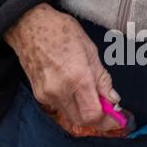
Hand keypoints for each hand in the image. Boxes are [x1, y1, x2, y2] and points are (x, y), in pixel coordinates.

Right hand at [4, 3, 120, 130]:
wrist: (28, 25)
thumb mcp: (91, 50)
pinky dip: (72, 104)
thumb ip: (102, 79)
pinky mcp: (39, 95)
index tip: (117, 117)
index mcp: (77, 78)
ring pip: (71, 115)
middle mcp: (60, 91)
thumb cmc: (62, 32)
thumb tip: (113, 99)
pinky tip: (75, 89)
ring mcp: (46, 95)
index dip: (108, 120)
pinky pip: (61, 107)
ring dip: (85, 111)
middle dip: (98, 119)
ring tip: (92, 95)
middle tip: (109, 109)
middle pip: (82, 121)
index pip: (93, 114)